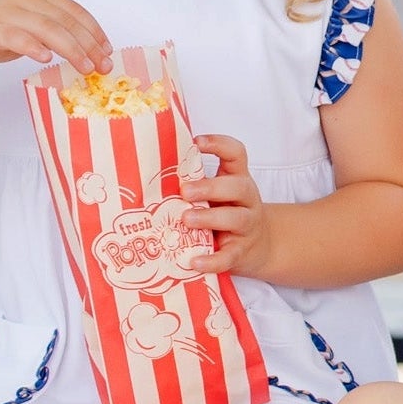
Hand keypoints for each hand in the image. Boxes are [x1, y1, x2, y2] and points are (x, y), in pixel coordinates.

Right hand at [0, 0, 109, 82]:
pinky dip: (34, 47)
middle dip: (89, 44)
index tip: (108, 50)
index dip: (94, 30)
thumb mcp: (23, 31)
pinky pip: (17, 37)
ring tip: (86, 67)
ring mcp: (5, 12)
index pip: (73, 10)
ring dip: (72, 49)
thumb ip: (49, 32)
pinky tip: (47, 59)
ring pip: (48, 28)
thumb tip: (85, 49)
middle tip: (104, 66)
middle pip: (66, 20)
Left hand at [180, 134, 270, 276]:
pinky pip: (229, 256)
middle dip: (211, 187)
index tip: (196, 142)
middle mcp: (246, 200)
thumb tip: (145, 174)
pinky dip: (212, 259)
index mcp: (236, 179)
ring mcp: (247, 226)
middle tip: (185, 191)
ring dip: (210, 217)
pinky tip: (194, 261)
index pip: (236, 154)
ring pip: (237, 218)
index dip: (219, 144)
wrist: (257, 247)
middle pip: (238, 186)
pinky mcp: (241, 252)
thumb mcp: (215, 195)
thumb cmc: (225, 215)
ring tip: (186, 219)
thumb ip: (193, 184)